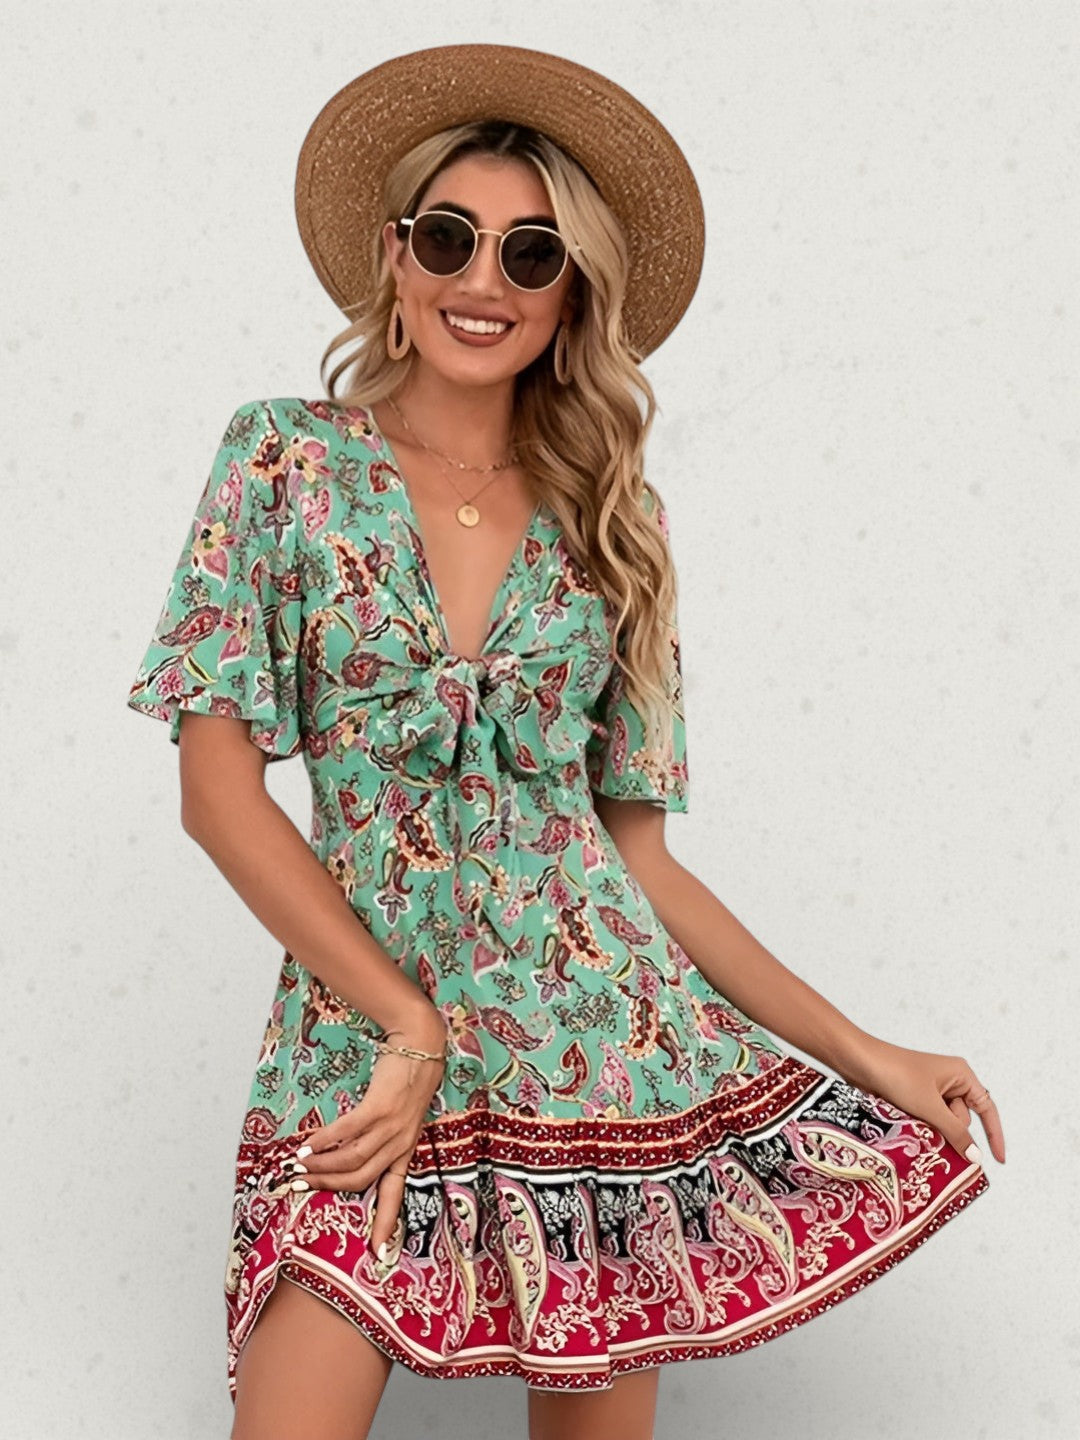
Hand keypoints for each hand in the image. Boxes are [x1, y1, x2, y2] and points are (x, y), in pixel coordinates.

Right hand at [292, 1012, 448, 1261]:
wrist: (421, 1044)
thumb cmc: (409, 1078)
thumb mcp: (404, 1114)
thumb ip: (384, 1135)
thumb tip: (347, 1152)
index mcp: (406, 1148)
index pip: (396, 1191)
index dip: (386, 1221)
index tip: (378, 1251)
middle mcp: (399, 1142)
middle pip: (361, 1178)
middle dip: (328, 1187)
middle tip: (300, 1187)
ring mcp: (391, 1125)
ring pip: (351, 1159)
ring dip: (321, 1165)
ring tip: (298, 1166)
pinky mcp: (380, 1106)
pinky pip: (347, 1131)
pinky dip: (325, 1141)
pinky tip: (307, 1145)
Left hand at [838, 1036, 1004, 1164]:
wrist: (859, 1062)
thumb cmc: (897, 1075)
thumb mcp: (930, 1107)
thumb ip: (955, 1132)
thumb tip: (976, 1157)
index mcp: (961, 1074)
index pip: (987, 1108)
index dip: (994, 1135)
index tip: (998, 1161)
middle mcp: (950, 1080)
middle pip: (962, 1118)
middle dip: (951, 1131)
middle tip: (930, 1130)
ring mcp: (931, 1088)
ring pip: (943, 1122)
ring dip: (933, 1130)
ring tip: (915, 1125)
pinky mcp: (914, 1096)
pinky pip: (927, 1119)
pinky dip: (922, 1127)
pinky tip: (909, 1128)